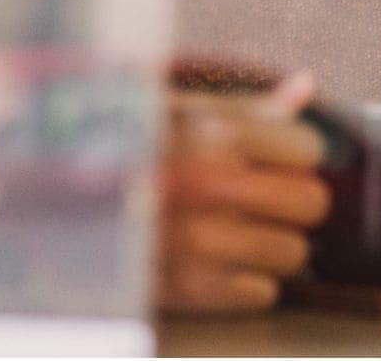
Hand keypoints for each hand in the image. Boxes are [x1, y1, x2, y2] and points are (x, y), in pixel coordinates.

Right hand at [156, 71, 329, 312]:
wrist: (69, 206)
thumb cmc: (141, 153)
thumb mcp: (189, 113)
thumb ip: (253, 108)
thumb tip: (305, 86)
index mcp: (216, 134)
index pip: (309, 149)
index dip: (297, 156)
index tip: (278, 161)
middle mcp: (211, 185)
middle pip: (311, 203)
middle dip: (297, 203)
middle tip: (270, 202)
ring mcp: (201, 240)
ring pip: (294, 254)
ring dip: (276, 246)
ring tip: (244, 233)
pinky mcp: (191, 289)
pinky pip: (263, 293)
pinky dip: (249, 283)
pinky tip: (222, 263)